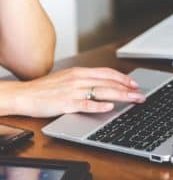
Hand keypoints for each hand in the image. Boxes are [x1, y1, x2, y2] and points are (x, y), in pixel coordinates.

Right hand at [5, 67, 145, 117]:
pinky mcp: (66, 103)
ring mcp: (73, 91)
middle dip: (128, 89)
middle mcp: (79, 79)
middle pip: (109, 82)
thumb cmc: (46, 88)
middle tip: (141, 94)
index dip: (123, 78)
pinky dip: (99, 105)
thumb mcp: (68, 78)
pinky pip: (85, 104)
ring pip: (102, 91)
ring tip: (134, 99)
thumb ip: (85, 80)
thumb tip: (102, 84)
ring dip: (121, 96)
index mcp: (80, 72)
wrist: (25, 94)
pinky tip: (110, 107)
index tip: (134, 84)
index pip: (107, 73)